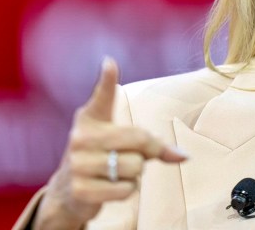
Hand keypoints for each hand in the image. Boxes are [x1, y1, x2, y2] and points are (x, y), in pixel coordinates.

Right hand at [33, 57, 187, 229]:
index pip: (102, 97)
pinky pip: (126, 189)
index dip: (107, 80)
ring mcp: (78, 163)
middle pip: (139, 140)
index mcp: (90, 118)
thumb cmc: (104, 160)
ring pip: (135, 167)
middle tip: (128, 159)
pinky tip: (109, 188)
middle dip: (144, 154)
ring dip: (134, 176)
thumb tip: (185, 157)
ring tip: (114, 174)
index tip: (110, 62)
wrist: (68, 193)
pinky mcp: (80, 189)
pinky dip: (127, 191)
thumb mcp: (123, 146)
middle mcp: (80, 137)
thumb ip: (152, 145)